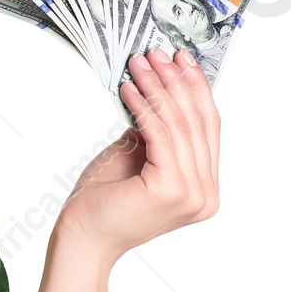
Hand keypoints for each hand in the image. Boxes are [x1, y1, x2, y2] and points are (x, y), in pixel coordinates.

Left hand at [58, 47, 220, 264]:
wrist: (82, 237)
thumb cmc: (103, 202)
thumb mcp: (137, 158)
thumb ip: (156, 133)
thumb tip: (159, 92)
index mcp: (204, 189)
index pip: (207, 129)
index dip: (196, 90)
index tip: (182, 60)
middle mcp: (206, 194)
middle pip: (196, 123)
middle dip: (176, 81)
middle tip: (159, 54)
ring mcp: (192, 194)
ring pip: (178, 125)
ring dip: (157, 88)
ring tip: (139, 64)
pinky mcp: (171, 189)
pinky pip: (158, 134)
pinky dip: (143, 106)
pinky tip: (129, 89)